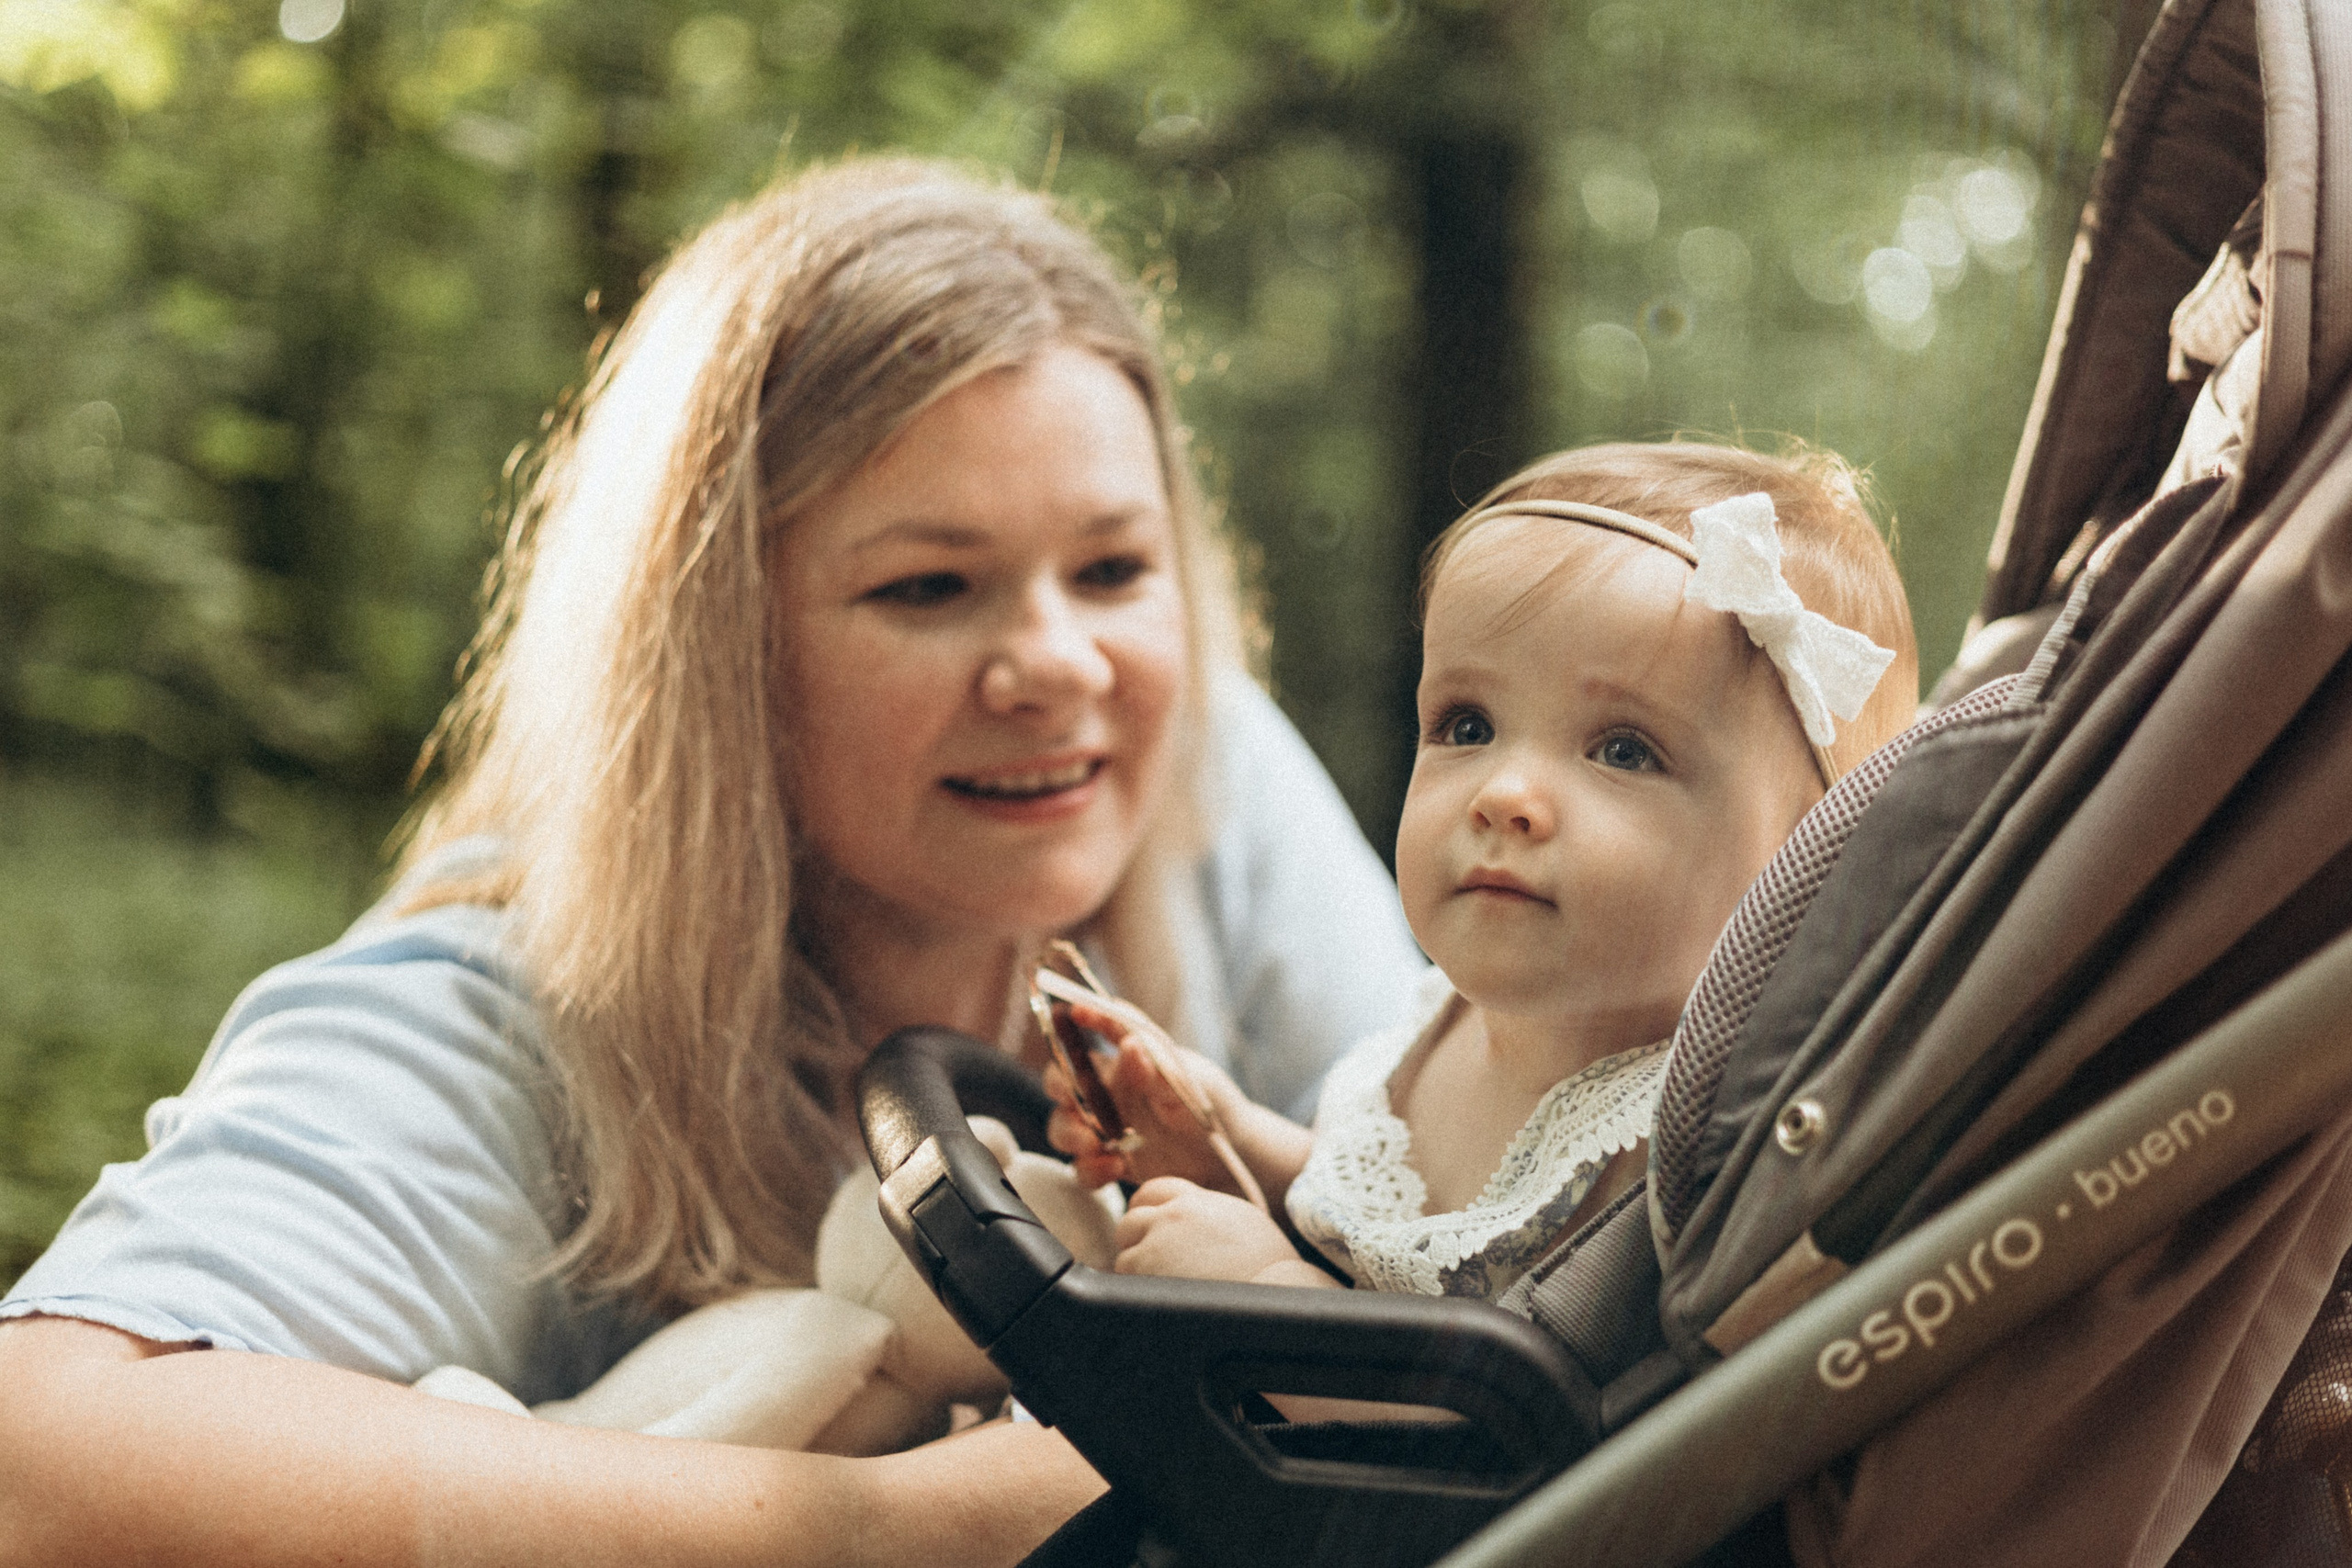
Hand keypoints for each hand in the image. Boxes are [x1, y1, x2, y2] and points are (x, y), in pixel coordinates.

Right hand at [1042, 1001, 1251, 1195]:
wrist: (1229, 1159)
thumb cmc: (1210, 1107)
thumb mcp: (1188, 1084)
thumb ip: (1155, 1069)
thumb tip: (1129, 1044)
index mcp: (1128, 1062)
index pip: (1097, 1033)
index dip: (1083, 1018)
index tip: (1076, 1011)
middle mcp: (1110, 1093)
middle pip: (1062, 1082)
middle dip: (1058, 1088)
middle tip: (1073, 1101)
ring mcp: (1106, 1128)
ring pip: (1063, 1126)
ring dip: (1071, 1134)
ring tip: (1095, 1144)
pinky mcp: (1110, 1162)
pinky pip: (1083, 1167)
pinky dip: (1092, 1169)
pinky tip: (1115, 1167)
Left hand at [1112, 1178, 1299, 1283]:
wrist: (1275, 1291)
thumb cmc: (1270, 1267)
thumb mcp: (1243, 1223)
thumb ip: (1210, 1215)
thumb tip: (1194, 1224)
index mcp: (1198, 1201)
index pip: (1154, 1191)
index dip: (1147, 1210)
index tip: (1148, 1227)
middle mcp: (1174, 1216)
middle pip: (1132, 1220)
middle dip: (1136, 1241)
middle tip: (1150, 1263)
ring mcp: (1157, 1242)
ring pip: (1125, 1252)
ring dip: (1137, 1270)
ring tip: (1163, 1289)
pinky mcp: (1147, 1270)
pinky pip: (1126, 1278)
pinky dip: (1137, 1290)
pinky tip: (1161, 1301)